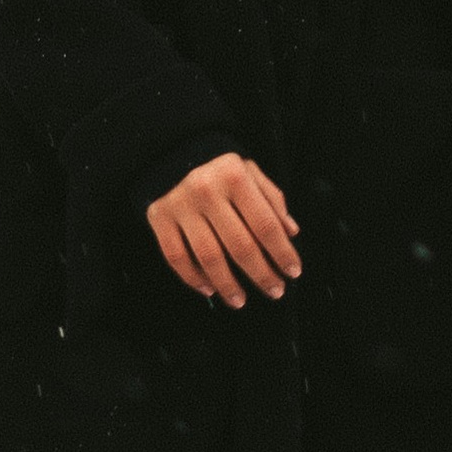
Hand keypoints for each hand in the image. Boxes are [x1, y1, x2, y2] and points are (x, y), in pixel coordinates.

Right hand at [147, 153, 299, 308]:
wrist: (171, 150)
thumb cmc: (219, 168)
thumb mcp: (250, 172)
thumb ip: (272, 200)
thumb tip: (291, 233)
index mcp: (234, 176)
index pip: (265, 224)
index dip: (282, 252)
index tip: (292, 272)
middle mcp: (206, 190)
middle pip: (240, 245)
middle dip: (261, 274)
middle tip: (274, 291)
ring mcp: (180, 205)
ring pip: (208, 256)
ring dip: (228, 284)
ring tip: (241, 300)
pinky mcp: (158, 217)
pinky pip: (176, 257)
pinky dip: (193, 278)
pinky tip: (210, 289)